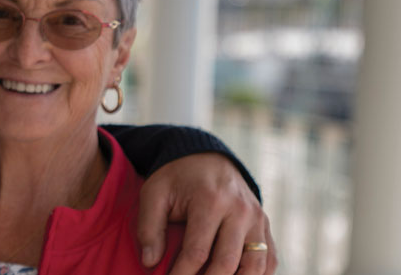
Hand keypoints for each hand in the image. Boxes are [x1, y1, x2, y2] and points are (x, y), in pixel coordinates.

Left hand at [137, 152, 276, 274]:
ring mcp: (258, 219)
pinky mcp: (265, 226)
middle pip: (228, 263)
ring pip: (255, 266)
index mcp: (211, 200)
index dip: (181, 274)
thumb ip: (149, 227)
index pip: (197, 252)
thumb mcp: (154, 193)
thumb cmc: (177, 178)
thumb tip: (149, 262)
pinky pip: (270, 260)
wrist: (206, 157)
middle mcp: (240, 211)